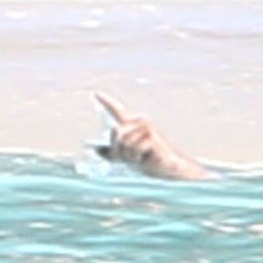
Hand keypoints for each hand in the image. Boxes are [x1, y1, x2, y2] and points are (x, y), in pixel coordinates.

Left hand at [94, 92, 208, 180]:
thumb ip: (112, 152)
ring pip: (124, 142)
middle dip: (120, 150)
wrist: (167, 169)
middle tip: (134, 157)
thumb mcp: (126, 157)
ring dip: (130, 156)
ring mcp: (146, 126)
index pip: (117, 111)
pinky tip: (148, 157)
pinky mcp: (152, 134)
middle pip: (115, 133)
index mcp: (131, 126)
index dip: (106, 102)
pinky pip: (134, 148)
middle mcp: (138, 122)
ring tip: (143, 157)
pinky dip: (138, 157)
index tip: (95, 93)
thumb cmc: (148, 161)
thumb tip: (95, 149)